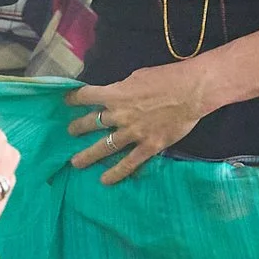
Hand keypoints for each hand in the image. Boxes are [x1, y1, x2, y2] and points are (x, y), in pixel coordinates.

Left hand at [67, 63, 214, 183]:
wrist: (191, 91)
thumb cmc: (166, 78)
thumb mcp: (137, 77)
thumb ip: (122, 88)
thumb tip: (115, 94)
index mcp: (116, 94)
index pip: (86, 96)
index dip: (73, 98)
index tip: (67, 101)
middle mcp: (120, 115)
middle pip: (91, 123)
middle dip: (78, 128)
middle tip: (70, 132)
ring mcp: (133, 133)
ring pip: (105, 146)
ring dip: (88, 155)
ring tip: (76, 162)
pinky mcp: (149, 146)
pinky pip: (129, 163)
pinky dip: (116, 173)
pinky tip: (105, 180)